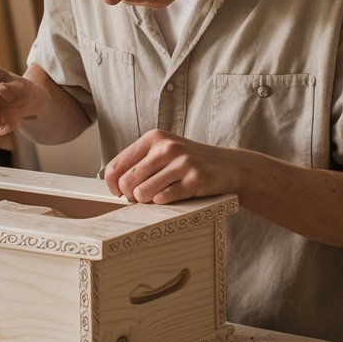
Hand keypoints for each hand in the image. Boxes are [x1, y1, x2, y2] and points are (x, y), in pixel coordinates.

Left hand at [104, 131, 241, 204]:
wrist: (229, 166)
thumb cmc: (190, 163)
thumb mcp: (164, 153)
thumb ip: (140, 163)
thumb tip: (114, 186)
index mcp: (154, 138)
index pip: (116, 166)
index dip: (113, 186)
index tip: (119, 194)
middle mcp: (166, 147)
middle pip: (127, 182)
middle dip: (131, 196)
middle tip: (143, 198)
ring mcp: (181, 162)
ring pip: (143, 193)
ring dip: (148, 201)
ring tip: (159, 196)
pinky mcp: (195, 179)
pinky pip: (164, 198)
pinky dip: (164, 203)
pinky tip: (173, 196)